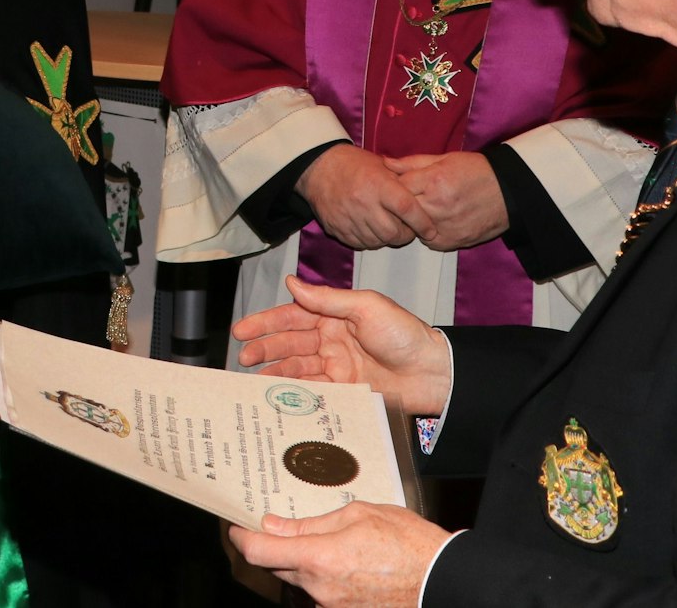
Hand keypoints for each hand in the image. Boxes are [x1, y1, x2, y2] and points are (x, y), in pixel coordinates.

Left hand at [228, 502, 451, 607]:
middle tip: (280, 526)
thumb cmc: (408, 542)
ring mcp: (332, 607)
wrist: (443, 581)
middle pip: (276, 568)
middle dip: (274, 548)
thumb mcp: (358, 515)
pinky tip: (344, 563)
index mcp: (319, 559)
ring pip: (300, 582)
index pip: (259, 552)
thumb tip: (274, 526)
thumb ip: (310, 524)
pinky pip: (320, 595)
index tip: (236, 527)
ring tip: (328, 543)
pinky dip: (322, 578)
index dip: (241, 538)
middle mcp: (319, 590)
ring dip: (303, 564)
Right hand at [233, 276, 451, 414]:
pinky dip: (293, 391)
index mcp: (335, 315)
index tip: (243, 330)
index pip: (292, 316)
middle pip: (289, 343)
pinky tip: (278, 394)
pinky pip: (312, 390)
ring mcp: (336, 366)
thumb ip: (328, 299)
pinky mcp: (343, 390)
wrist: (433, 373)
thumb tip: (293, 283)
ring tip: (252, 378)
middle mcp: (331, 339)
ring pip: (296, 368)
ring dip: (274, 371)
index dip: (266, 322)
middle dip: (264, 348)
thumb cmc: (405, 334)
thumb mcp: (366, 306)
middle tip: (243, 357)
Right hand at [295, 145, 433, 249]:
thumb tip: (426, 198)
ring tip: (388, 227)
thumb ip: (403, 182)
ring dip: (387, 239)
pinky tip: (371, 229)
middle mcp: (363, 202)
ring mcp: (348, 217)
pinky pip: (360, 244)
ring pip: (377, 242)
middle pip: (393, 232)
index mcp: (378, 184)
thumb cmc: (354, 164)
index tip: (430, 230)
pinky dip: (370, 240)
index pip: (407, 208)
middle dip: (405, 235)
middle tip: (407, 229)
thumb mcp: (382, 165)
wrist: (319, 168)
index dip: (422, 223)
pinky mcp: (337, 228)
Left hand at [381, 151, 508, 250]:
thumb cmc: (476, 171)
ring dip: (412, 222)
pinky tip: (435, 222)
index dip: (393, 187)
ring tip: (423, 209)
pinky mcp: (453, 242)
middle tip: (405, 200)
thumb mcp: (444, 159)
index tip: (394, 185)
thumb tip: (385, 163)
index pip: (398, 188)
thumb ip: (412, 163)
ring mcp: (446, 227)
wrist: (509, 191)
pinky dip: (427, 234)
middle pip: (402, 211)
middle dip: (399, 206)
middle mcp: (438, 206)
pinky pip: (429, 242)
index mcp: (434, 181)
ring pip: (412, 228)